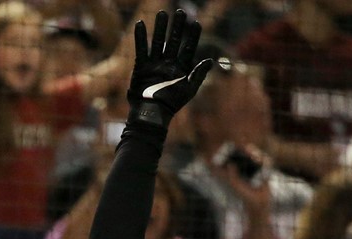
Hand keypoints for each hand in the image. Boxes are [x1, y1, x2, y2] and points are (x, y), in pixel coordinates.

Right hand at [127, 10, 213, 128]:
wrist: (151, 112)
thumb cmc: (172, 103)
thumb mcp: (189, 89)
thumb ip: (198, 74)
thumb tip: (210, 60)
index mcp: (182, 68)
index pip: (189, 47)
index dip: (193, 35)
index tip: (196, 23)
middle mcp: (168, 63)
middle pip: (174, 40)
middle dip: (177, 26)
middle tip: (179, 12)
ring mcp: (155, 64)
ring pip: (158, 42)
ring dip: (160, 28)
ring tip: (162, 13)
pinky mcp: (141, 66)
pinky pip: (141, 49)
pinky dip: (140, 37)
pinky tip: (140, 24)